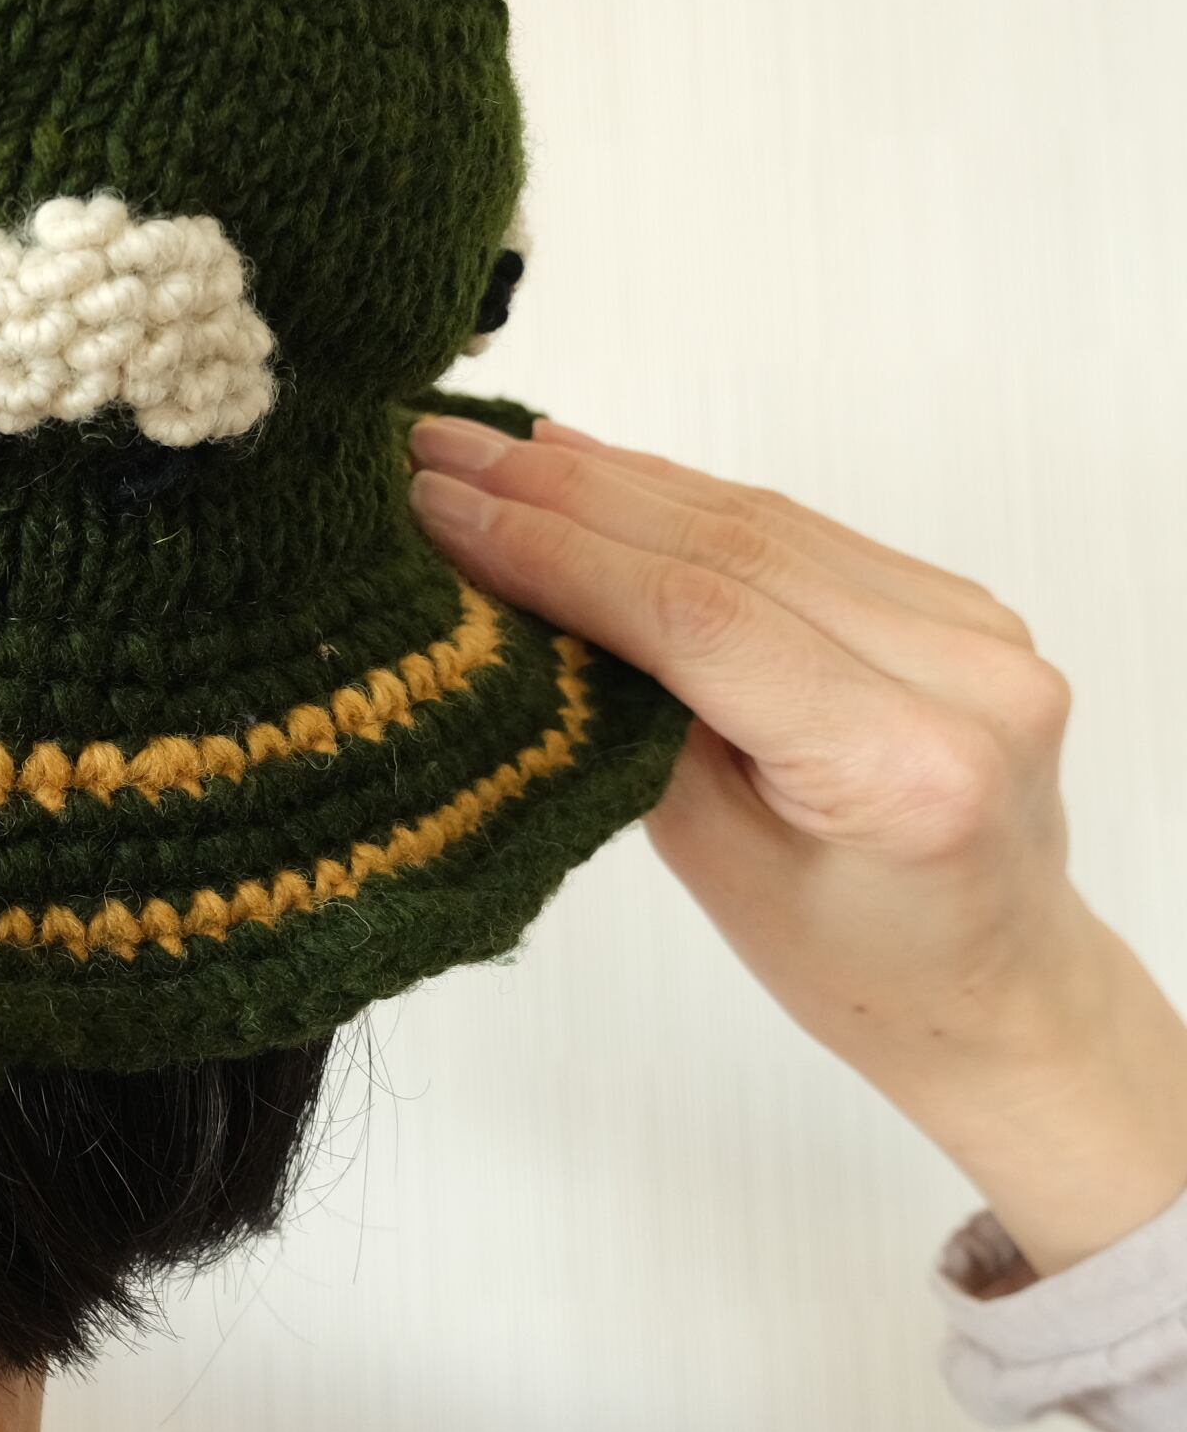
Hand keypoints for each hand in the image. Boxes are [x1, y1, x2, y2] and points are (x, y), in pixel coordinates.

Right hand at [409, 415, 1186, 1273]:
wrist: (995, 984)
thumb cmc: (851, 960)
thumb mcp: (708, 861)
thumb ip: (620, 721)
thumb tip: (500, 600)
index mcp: (905, 764)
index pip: (699, 617)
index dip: (555, 551)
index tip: (439, 505)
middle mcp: (963, 673)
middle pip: (727, 547)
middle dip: (561, 494)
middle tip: (434, 450)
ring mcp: (970, 623)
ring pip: (754, 519)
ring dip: (607, 477)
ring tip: (486, 447)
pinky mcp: (951, 599)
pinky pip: (792, 529)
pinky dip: (678, 497)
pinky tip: (586, 465)